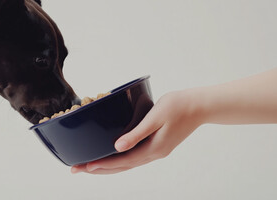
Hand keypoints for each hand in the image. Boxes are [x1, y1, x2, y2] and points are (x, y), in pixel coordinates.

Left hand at [71, 90, 201, 173]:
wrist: (199, 106)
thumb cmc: (178, 106)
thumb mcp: (156, 117)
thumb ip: (137, 134)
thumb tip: (117, 147)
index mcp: (153, 149)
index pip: (122, 161)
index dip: (102, 165)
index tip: (84, 167)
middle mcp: (154, 154)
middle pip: (121, 167)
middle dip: (98, 169)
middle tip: (77, 169)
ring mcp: (156, 151)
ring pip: (127, 164)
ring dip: (107, 167)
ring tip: (89, 167)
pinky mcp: (157, 146)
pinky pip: (133, 158)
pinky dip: (119, 161)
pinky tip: (111, 158)